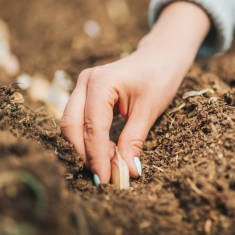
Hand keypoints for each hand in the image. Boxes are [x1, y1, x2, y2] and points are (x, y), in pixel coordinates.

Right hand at [60, 1, 209, 183]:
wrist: (162, 55)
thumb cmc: (159, 77)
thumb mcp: (149, 111)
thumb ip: (133, 141)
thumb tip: (126, 172)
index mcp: (100, 83)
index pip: (92, 128)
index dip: (97, 157)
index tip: (106, 179)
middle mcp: (85, 82)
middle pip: (72, 127)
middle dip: (86, 155)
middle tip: (105, 178)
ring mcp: (82, 86)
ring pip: (72, 125)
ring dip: (86, 149)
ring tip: (108, 167)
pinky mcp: (85, 93)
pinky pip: (79, 120)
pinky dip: (89, 139)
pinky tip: (107, 153)